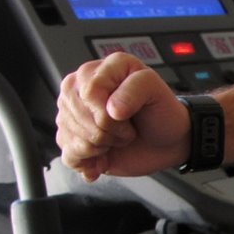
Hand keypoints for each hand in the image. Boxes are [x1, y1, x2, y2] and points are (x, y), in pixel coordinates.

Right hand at [55, 52, 190, 181]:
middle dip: (107, 132)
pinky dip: (89, 163)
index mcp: (100, 70)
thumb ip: (135, 89)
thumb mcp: (156, 91)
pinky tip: (104, 158)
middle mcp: (80, 88)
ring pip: (71, 137)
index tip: (126, 118)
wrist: (165, 140)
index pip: (89, 93)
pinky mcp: (72, 139)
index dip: (108, 114)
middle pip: (78, 117)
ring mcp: (72, 114)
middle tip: (125, 130)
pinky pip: (68, 155)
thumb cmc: (160, 112)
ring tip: (116, 139)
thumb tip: (111, 109)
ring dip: (101, 147)